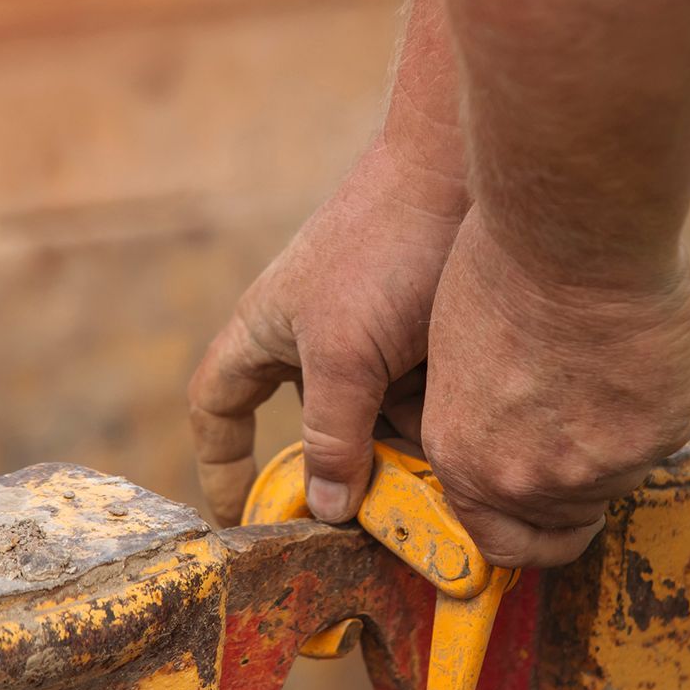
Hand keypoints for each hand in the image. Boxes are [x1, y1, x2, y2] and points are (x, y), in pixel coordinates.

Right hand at [188, 139, 464, 525]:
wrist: (464, 172)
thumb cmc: (385, 250)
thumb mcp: (347, 356)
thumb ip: (333, 435)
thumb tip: (325, 510)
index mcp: (266, 332)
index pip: (220, 408)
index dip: (223, 464)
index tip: (240, 518)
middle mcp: (313, 339)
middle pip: (318, 430)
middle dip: (351, 467)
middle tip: (386, 509)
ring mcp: (371, 337)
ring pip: (378, 420)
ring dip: (405, 444)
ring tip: (443, 455)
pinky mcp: (421, 335)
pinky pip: (420, 398)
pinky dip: (436, 417)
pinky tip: (469, 424)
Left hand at [421, 210, 689, 567]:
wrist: (570, 230)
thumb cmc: (502, 267)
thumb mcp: (460, 353)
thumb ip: (481, 414)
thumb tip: (506, 436)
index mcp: (461, 457)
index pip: (500, 541)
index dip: (528, 532)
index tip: (547, 518)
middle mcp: (521, 479)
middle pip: (565, 520)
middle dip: (576, 485)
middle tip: (587, 432)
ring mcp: (591, 469)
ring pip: (616, 478)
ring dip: (614, 440)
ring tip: (604, 370)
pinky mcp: (652, 441)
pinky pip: (658, 438)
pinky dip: (653, 405)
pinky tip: (638, 353)